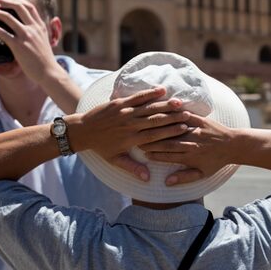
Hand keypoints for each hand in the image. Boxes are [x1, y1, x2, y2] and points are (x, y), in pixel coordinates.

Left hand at [0, 0, 60, 81]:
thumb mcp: (45, 41)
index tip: (4, 0)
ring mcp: (27, 36)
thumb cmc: (45, 60)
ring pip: (8, 17)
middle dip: (3, 1)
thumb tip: (37, 26)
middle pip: (18, 6)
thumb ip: (38, 32)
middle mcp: (34, 27)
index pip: (28, 6)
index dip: (15, 1)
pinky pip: (2, 33)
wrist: (50, 74)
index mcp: (40, 25)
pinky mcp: (19, 46)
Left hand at [71, 87, 190, 179]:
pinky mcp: (119, 103)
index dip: (171, 132)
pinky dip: (149, 93)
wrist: (82, 131)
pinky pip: (137, 97)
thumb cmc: (100, 147)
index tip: (185, 129)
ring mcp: (125, 113)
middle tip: (188, 115)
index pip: (156, 135)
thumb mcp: (115, 160)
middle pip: (156, 120)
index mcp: (132, 139)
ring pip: (149, 108)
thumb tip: (147, 179)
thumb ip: (132, 168)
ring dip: (165, 105)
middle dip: (173, 117)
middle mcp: (130, 125)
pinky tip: (162, 90)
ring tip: (180, 103)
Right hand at [140, 113, 235, 185]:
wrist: (234, 145)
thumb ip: (184, 177)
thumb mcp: (202, 174)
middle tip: (140, 139)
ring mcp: (196, 131)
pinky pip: (184, 116)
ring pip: (173, 129)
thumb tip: (166, 182)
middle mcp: (192, 143)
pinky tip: (162, 112)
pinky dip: (173, 114)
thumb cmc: (216, 161)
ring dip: (159, 127)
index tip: (143, 153)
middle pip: (168, 142)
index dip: (154, 154)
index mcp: (190, 157)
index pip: (168, 156)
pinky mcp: (201, 120)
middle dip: (152, 141)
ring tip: (147, 125)